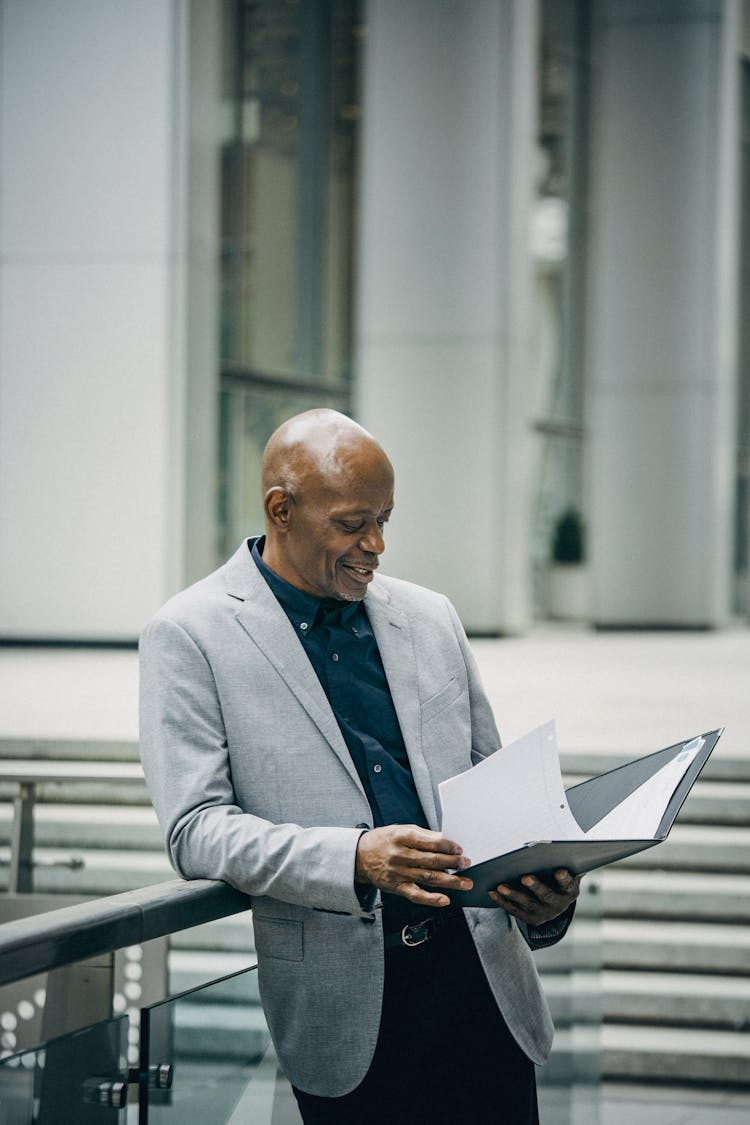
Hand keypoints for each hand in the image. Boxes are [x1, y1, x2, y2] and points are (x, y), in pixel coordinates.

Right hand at [355, 825, 472, 907]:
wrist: (358, 857)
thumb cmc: (382, 841)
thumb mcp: (399, 829)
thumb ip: (421, 835)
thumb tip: (443, 839)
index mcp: (401, 837)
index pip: (429, 842)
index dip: (447, 846)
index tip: (458, 849)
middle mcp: (400, 855)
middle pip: (431, 860)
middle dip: (452, 863)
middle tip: (466, 863)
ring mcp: (398, 873)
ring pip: (428, 878)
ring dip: (449, 881)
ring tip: (465, 882)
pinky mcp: (396, 887)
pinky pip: (415, 895)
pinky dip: (431, 898)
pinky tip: (444, 900)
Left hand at [488, 868, 580, 924]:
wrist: (555, 902)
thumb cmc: (557, 879)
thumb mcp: (564, 873)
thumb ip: (561, 862)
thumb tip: (553, 848)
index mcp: (569, 891)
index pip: (568, 884)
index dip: (564, 879)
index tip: (559, 871)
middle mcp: (558, 904)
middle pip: (546, 895)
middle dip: (535, 886)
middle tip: (525, 877)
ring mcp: (544, 913)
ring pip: (527, 904)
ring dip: (513, 895)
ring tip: (501, 887)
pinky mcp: (530, 918)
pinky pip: (515, 910)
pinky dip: (503, 901)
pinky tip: (493, 892)